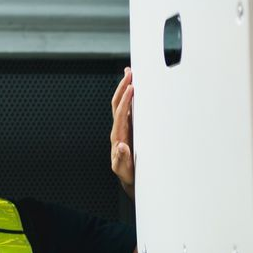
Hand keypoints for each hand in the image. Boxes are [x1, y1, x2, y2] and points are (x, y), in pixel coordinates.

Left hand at [110, 67, 134, 199]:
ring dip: (125, 88)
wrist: (129, 179)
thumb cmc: (128, 175)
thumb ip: (122, 160)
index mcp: (118, 137)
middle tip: (129, 72)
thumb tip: (121, 146)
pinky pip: (128, 109)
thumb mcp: (125, 171)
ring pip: (122, 104)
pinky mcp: (129, 129)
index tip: (132, 87)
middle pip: (117, 104)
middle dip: (122, 87)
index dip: (125, 100)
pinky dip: (130, 97)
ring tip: (130, 74)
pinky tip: (135, 88)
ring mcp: (123, 128)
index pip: (120, 115)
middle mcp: (118, 130)